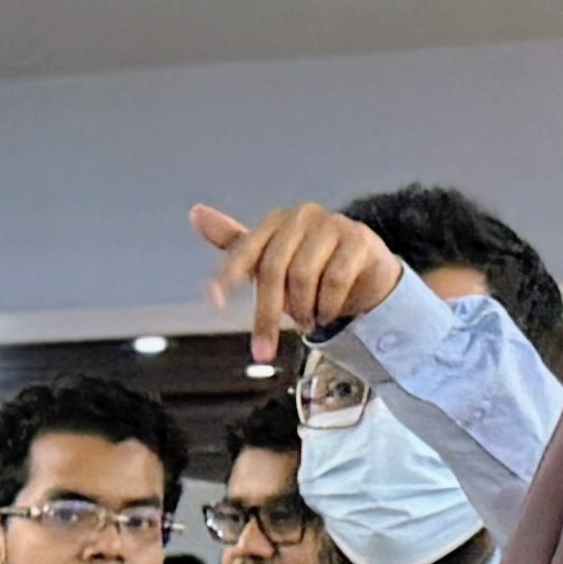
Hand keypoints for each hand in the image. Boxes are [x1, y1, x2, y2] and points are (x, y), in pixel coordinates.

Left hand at [193, 199, 405, 363]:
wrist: (366, 276)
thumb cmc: (314, 270)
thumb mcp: (272, 265)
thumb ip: (237, 246)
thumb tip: (196, 213)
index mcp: (275, 222)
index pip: (245, 250)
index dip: (228, 275)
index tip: (214, 301)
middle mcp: (302, 216)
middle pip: (273, 269)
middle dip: (267, 315)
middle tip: (265, 349)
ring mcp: (333, 224)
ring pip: (303, 276)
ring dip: (303, 310)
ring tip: (308, 320)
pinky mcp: (359, 239)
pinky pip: (335, 279)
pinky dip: (328, 306)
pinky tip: (328, 313)